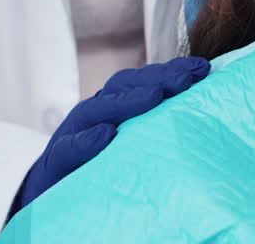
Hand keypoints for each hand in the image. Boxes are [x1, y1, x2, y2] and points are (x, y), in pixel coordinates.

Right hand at [12, 57, 210, 213]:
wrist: (51, 186)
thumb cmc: (100, 159)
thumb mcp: (129, 136)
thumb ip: (154, 120)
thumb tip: (201, 109)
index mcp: (115, 103)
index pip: (145, 79)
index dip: (172, 70)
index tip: (202, 68)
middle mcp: (96, 110)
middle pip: (125, 86)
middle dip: (158, 79)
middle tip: (186, 78)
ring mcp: (74, 132)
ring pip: (98, 109)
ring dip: (127, 101)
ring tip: (154, 97)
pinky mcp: (57, 160)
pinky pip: (70, 148)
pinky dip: (87, 141)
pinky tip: (105, 135)